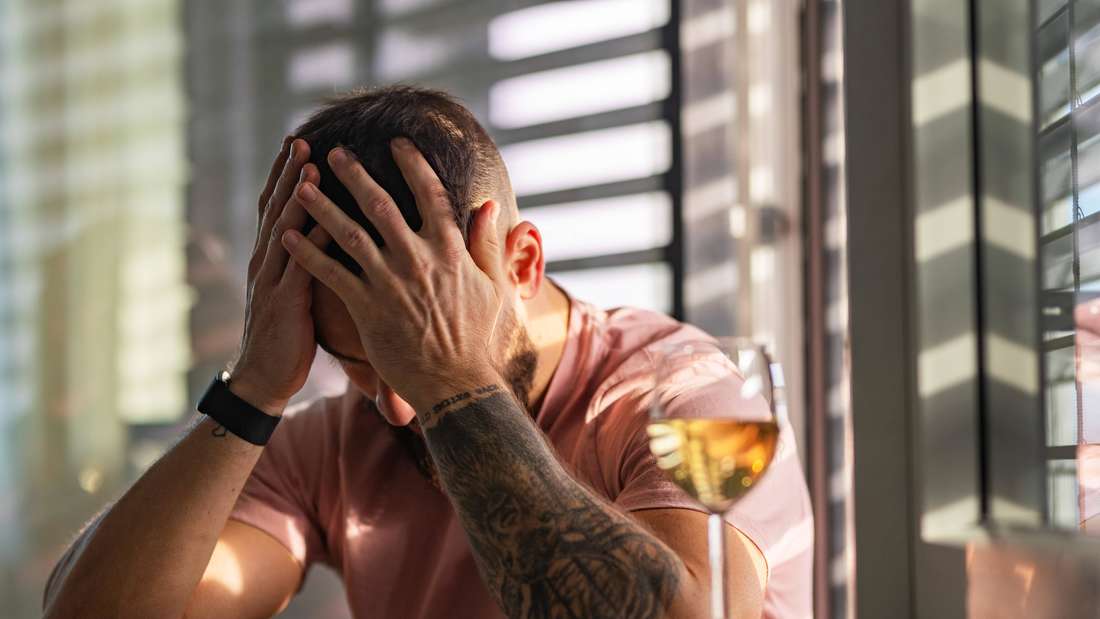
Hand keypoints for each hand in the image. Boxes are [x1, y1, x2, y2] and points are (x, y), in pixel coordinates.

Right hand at [232, 137, 331, 414]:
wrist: (263, 379)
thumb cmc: (287, 336)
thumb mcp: (295, 292)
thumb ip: (305, 263)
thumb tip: (326, 236)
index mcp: (270, 259)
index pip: (275, 207)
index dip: (283, 175)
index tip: (297, 143)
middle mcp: (266, 262)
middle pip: (275, 208)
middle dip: (287, 173)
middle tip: (301, 139)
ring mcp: (273, 281)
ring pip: (284, 229)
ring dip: (297, 196)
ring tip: (310, 165)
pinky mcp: (285, 303)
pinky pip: (301, 266)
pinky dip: (313, 240)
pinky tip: (328, 220)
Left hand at [281, 138, 505, 412]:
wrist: (456, 385)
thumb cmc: (478, 338)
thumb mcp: (495, 287)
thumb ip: (488, 244)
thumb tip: (489, 206)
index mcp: (450, 250)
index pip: (430, 194)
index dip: (413, 165)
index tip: (398, 143)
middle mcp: (417, 258)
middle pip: (380, 204)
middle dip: (354, 174)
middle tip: (333, 152)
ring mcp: (389, 282)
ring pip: (348, 233)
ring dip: (321, 206)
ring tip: (300, 186)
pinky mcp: (366, 307)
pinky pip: (330, 273)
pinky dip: (307, 253)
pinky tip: (288, 237)